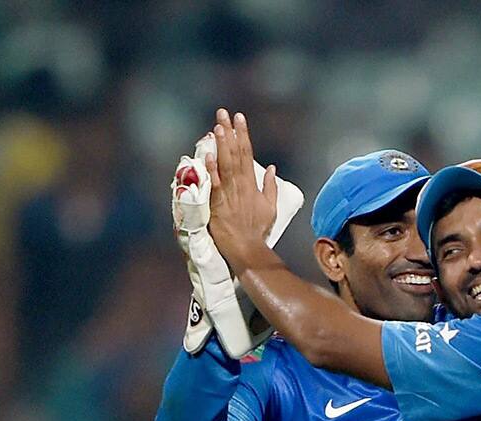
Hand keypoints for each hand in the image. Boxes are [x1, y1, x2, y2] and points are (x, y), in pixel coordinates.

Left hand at [205, 109, 277, 264]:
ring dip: (222, 146)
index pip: (247, 153)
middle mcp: (241, 185)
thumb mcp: (270, 207)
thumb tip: (272, 168)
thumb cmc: (257, 229)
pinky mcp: (218, 204)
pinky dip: (212, 170)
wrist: (247, 247)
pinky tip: (208, 156)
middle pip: (235, 154)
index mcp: (251, 184)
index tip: (239, 118)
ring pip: (226, 165)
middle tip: (223, 113)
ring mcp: (229, 194)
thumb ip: (270, 186)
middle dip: (230, 132)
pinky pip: (215, 185)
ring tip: (218, 127)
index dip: (243, 135)